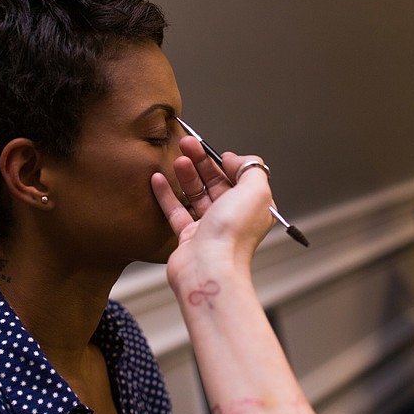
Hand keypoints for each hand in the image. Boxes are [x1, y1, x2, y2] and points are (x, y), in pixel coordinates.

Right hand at [151, 136, 274, 283]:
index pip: (239, 178)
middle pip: (216, 183)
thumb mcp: (255, 191)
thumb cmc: (232, 234)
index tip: (212, 150)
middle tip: (186, 144)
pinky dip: (167, 193)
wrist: (208, 268)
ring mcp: (210, 228)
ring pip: (196, 194)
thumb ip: (250, 169)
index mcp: (252, 207)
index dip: (226, 162)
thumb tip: (234, 160)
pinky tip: (158, 179)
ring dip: (186, 175)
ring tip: (176, 159)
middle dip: (201, 162)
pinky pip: (176, 210)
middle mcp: (232, 217)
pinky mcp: (188, 237)